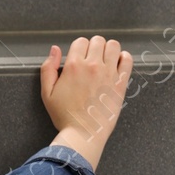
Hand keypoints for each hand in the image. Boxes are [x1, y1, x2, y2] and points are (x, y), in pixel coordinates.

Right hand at [40, 35, 133, 168]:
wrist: (83, 134)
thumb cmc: (65, 116)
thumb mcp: (47, 94)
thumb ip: (48, 69)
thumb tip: (55, 49)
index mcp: (74, 66)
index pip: (81, 42)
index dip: (79, 48)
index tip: (79, 58)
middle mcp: (92, 66)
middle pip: (97, 40)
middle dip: (94, 47)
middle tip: (92, 60)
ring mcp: (108, 73)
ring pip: (113, 45)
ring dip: (109, 49)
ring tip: (105, 60)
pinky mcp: (120, 82)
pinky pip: (127, 59)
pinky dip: (123, 57)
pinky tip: (117, 64)